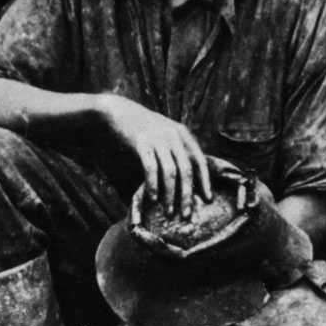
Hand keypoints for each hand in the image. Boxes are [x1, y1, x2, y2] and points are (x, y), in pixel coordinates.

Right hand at [101, 96, 211, 227]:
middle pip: (186, 170)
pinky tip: (152, 198)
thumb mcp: (165, 131)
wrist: (119, 111)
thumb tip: (186, 176)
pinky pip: (151, 169)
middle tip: (186, 214)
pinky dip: (153, 186)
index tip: (207, 198)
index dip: (205, 180)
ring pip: (170, 172)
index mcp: (182, 132)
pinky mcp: (142, 143)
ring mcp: (158, 138)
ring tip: (169, 211)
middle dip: (187, 194)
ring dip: (170, 195)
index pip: (199, 159)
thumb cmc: (143, 126)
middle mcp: (173, 135)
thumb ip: (176, 148)